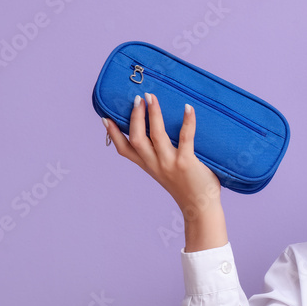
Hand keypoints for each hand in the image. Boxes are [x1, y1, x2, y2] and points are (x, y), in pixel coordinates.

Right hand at [103, 92, 220, 216]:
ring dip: (153, 114)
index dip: (113, 134)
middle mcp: (155, 165)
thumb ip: (161, 158)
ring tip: (152, 97)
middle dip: (135, 117)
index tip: (105, 118)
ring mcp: (169, 163)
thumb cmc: (188, 188)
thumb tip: (164, 135)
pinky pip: (185, 138)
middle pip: (136, 138)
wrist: (201, 208)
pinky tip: (188, 108)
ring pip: (155, 135)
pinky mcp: (186, 163)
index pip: (124, 150)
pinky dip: (187, 121)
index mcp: (148, 167)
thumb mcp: (167, 173)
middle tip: (138, 98)